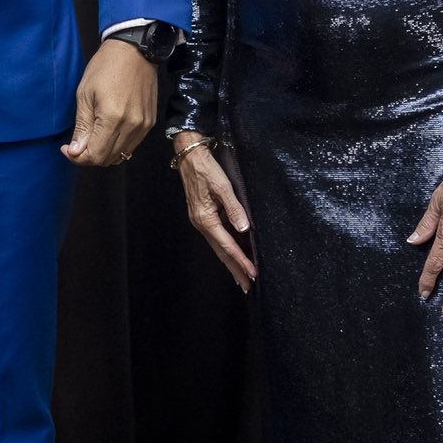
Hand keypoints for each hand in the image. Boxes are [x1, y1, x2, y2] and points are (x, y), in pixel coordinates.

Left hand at [62, 39, 157, 166]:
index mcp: (113, 118)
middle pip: (108, 159)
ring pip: (121, 155)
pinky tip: (107, 131)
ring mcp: (144, 125)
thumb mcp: (85, 94)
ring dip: (104, 152)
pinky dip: (117, 145)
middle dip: (89, 156)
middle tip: (76, 144)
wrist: (134, 49)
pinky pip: (132, 144)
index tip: (67, 149)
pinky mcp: (150, 122)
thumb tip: (75, 152)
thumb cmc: (106, 66)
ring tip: (92, 136)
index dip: (78, 157)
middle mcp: (132, 125)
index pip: (96, 155)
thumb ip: (82, 126)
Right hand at [172, 132, 254, 291]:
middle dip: (235, 270)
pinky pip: (216, 239)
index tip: (253, 274)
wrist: (189, 155)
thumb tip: (245, 229)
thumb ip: (234, 208)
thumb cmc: (207, 168)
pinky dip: (226, 250)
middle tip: (247, 287)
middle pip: (221, 252)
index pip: (227, 245)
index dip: (241, 260)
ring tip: (242, 277)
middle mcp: (201, 224)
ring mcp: (200, 221)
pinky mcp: (202, 216)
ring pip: (218, 247)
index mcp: (205, 219)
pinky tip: (232, 255)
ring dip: (230, 262)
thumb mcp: (223, 186)